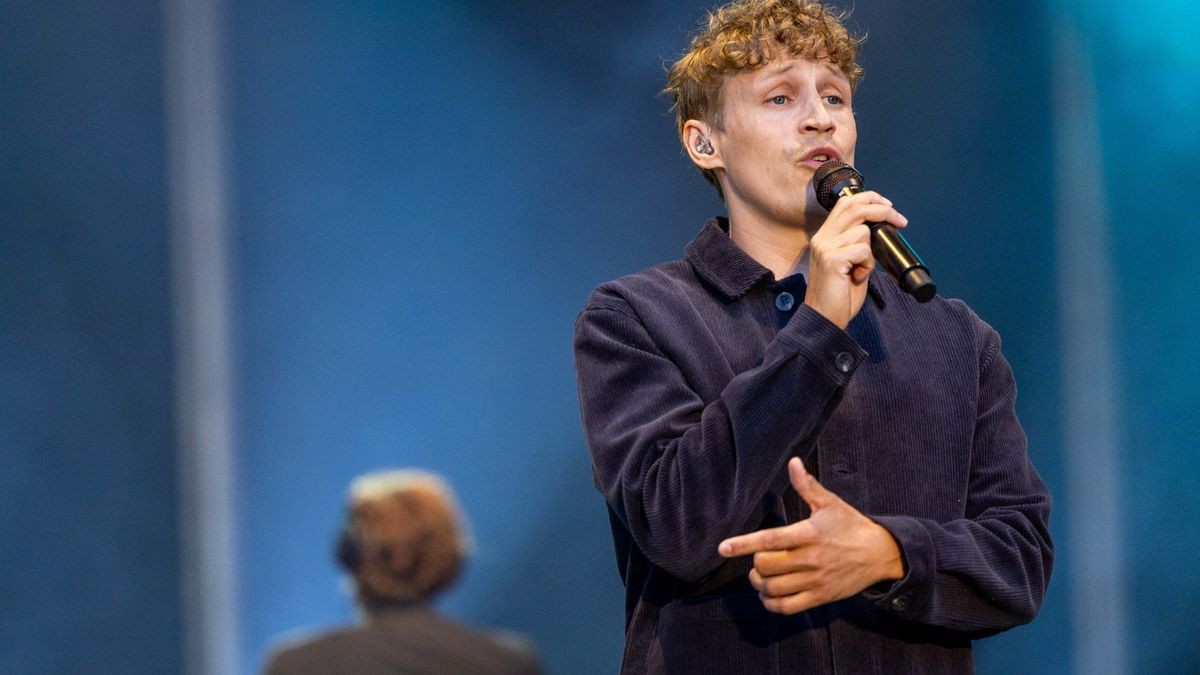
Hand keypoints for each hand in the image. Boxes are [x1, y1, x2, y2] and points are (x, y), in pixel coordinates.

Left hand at [717, 457, 904, 614]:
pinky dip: (771, 603)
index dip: (744, 544)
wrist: (881, 554)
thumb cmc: (851, 525)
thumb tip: (793, 462)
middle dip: (756, 563)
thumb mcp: (830, 503)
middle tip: (759, 559)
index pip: (770, 540)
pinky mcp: (820, 597)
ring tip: (761, 576)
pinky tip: (769, 594)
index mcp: (809, 533)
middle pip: (767, 566)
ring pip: (774, 588)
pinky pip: (787, 607)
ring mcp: (815, 580)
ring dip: (760, 583)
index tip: (723, 548)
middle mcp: (811, 559)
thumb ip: (807, 486)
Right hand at [805, 191, 906, 328]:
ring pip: (863, 231)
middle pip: (855, 207)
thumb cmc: (838, 294)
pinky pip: (864, 250)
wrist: (824, 318)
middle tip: (901, 221)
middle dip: (882, 210)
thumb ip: (856, 243)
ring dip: (871, 252)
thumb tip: (879, 229)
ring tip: (861, 270)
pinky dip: (867, 265)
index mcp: (824, 236)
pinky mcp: (832, 259)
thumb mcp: (848, 262)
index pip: (845, 203)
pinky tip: (857, 277)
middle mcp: (822, 238)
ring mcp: (825, 247)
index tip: (888, 206)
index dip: (869, 199)